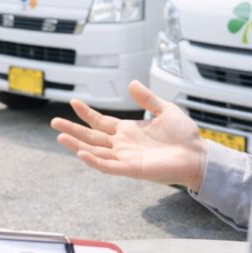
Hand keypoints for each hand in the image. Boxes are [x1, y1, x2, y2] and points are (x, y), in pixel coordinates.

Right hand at [51, 80, 207, 190]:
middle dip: (73, 130)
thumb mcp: (165, 110)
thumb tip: (131, 83)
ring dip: (77, 145)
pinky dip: (94, 161)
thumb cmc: (184, 136)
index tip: (73, 102)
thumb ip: (147, 99)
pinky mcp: (132, 169)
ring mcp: (125, 158)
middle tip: (54, 122)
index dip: (87, 113)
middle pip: (91, 137)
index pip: (101, 122)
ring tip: (59, 137)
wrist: (197, 155)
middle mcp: (123, 145)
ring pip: (95, 152)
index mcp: (128, 131)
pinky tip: (81, 153)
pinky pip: (108, 166)